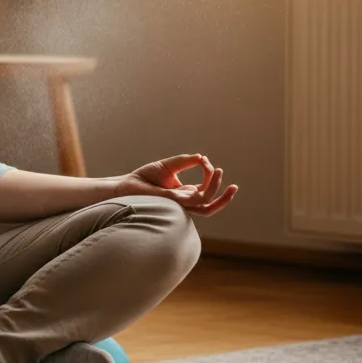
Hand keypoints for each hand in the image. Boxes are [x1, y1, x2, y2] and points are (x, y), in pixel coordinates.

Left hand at [112, 154, 237, 216]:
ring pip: (205, 205)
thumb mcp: (169, 166)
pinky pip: (191, 198)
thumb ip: (185, 162)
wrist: (127, 184)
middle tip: (234, 186)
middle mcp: (184, 201)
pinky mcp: (171, 201)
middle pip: (210, 205)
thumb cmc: (145, 177)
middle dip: (224, 198)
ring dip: (217, 192)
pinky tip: (204, 170)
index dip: (209, 175)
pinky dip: (201, 186)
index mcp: (185, 193)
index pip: (205, 188)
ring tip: (219, 173)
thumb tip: (201, 157)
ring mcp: (179, 203)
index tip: (204, 160)